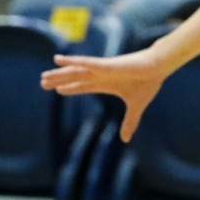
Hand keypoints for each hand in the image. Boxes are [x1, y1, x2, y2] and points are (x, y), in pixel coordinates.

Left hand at [41, 49, 167, 139]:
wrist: (157, 68)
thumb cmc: (148, 82)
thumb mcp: (136, 106)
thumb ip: (130, 122)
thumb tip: (126, 140)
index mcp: (107, 84)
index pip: (84, 86)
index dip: (70, 88)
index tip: (58, 90)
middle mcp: (100, 75)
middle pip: (75, 78)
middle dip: (59, 81)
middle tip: (42, 83)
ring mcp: (101, 69)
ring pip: (75, 72)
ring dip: (58, 74)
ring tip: (43, 76)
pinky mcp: (105, 64)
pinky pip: (84, 63)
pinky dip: (70, 61)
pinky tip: (58, 59)